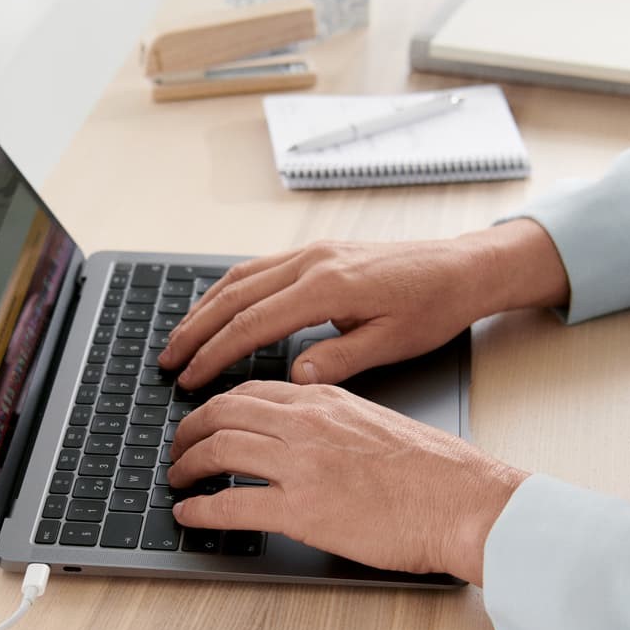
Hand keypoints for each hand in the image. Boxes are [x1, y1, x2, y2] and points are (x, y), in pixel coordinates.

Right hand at [159, 221, 569, 390]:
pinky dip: (229, 289)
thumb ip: (338, 360)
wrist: (461, 267)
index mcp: (327, 287)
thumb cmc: (433, 306)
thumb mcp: (391, 343)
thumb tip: (294, 379)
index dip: (216, 353)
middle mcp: (312, 262)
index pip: (253, 323)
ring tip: (181, 337)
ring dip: (205, 307)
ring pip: (240, 276)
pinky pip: (259, 267)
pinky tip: (218, 307)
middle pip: (234, 296)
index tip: (191, 377)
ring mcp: (312, 251)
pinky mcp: (317, 251)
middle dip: (195, 330)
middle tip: (169, 361)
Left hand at [167, 380, 528, 581]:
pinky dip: (201, 509)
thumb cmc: (436, 473)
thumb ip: (337, 422)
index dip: (217, 406)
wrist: (465, 501)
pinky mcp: (301, 509)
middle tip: (178, 449)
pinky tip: (189, 515)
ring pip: (219, 449)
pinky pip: (231, 503)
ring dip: (187, 465)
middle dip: (189, 431)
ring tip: (176, 480)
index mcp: (327, 401)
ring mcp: (302, 465)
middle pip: (224, 412)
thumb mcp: (379, 423)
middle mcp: (307, 424)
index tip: (204, 420)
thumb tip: (309, 438)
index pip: (254, 392)